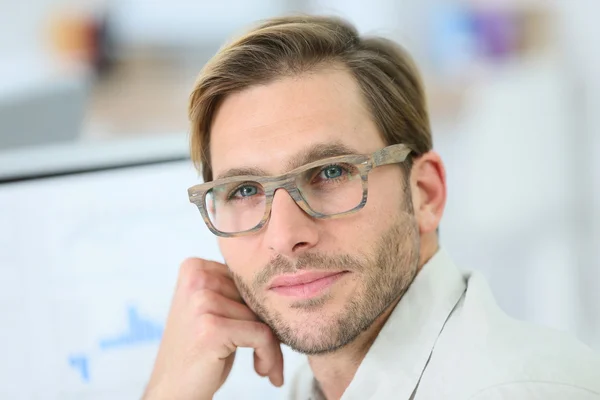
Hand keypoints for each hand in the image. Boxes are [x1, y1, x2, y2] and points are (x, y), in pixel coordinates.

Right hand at [143, 258, 283, 399]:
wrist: (173, 391)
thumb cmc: (199, 353)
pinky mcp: (212, 327)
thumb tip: (279, 284)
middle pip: (258, 296)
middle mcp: (196, 279)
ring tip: (264, 365)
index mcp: (195, 268)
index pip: (249, 279)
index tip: (264, 333)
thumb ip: (235, 290)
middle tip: (268, 354)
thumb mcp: (214, 310)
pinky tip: (263, 371)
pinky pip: (262, 335)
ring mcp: (202, 302)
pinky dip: (270, 356)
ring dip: (272, 347)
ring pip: (263, 317)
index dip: (262, 307)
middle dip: (270, 327)